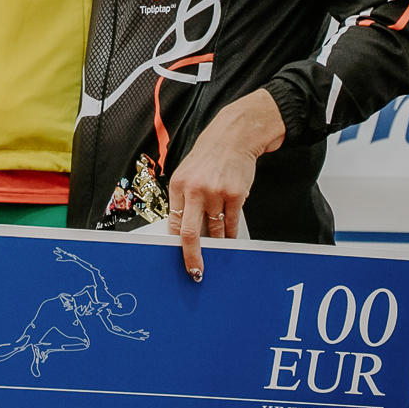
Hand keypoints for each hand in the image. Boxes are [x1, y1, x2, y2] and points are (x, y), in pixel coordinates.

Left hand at [165, 89, 285, 281]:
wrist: (234, 136)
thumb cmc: (210, 156)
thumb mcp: (188, 173)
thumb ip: (185, 198)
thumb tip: (183, 230)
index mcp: (178, 185)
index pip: (173, 222)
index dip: (176, 244)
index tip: (179, 258)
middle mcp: (194, 190)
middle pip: (189, 233)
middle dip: (192, 257)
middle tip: (195, 272)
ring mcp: (216, 193)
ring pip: (215, 231)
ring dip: (217, 244)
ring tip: (218, 249)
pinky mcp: (236, 195)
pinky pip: (231, 224)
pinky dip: (231, 233)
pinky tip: (230, 238)